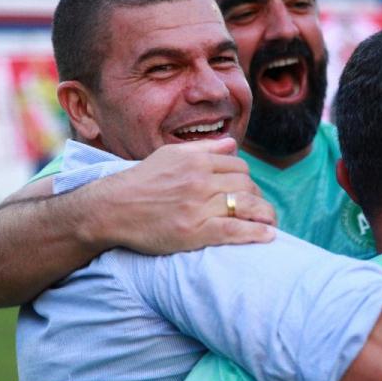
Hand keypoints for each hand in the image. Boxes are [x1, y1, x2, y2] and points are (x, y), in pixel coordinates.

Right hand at [91, 138, 276, 254]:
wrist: (112, 208)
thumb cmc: (140, 181)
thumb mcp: (169, 155)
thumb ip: (203, 149)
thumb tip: (231, 144)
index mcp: (195, 161)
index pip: (238, 167)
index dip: (247, 180)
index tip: (247, 192)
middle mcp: (199, 180)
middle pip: (245, 185)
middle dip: (257, 197)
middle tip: (258, 209)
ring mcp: (197, 206)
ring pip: (244, 205)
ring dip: (264, 214)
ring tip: (269, 222)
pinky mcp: (193, 231)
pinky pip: (233, 230)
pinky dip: (254, 233)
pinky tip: (268, 236)